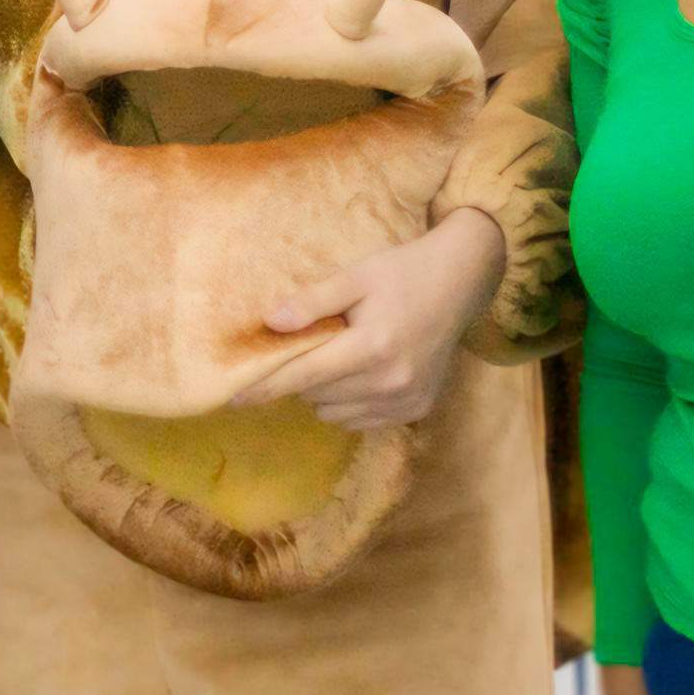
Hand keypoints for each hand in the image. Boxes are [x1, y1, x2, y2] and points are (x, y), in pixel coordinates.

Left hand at [236, 208, 507, 428]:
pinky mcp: (417, 409)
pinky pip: (361, 420)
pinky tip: (362, 372)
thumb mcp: (354, 276)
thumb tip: (270, 322)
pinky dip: (349, 403)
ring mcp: (406, 399)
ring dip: (324, 393)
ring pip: (335, 413)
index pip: (304, 376)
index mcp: (372, 346)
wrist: (461, 282)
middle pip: (315, 395)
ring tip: (341, 356)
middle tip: (310, 346)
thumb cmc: (401, 273)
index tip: (233, 399)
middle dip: (301, 376)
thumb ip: (312, 301)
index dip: (265, 388)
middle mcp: (390, 380)